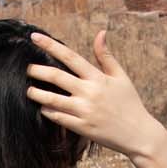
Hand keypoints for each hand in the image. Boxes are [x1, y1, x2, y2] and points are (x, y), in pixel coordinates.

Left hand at [26, 28, 166, 161]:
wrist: (138, 134)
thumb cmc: (129, 103)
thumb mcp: (121, 77)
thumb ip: (106, 56)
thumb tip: (100, 33)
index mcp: (98, 78)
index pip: (70, 57)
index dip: (50, 45)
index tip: (35, 37)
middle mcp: (89, 93)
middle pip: (56, 77)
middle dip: (37, 71)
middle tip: (28, 69)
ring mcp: (84, 111)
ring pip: (52, 100)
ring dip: (37, 94)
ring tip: (30, 90)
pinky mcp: (82, 128)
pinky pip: (59, 118)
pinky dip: (48, 112)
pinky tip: (43, 108)